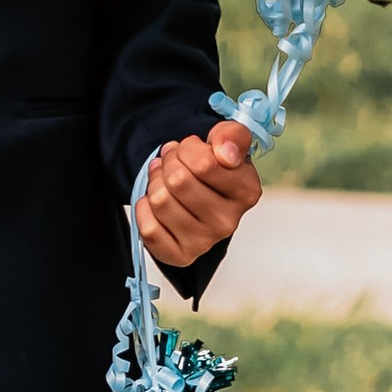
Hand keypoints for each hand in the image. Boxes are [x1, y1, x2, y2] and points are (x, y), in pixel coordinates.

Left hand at [137, 122, 263, 270]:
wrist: (200, 191)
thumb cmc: (214, 164)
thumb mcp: (226, 141)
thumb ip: (231, 135)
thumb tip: (225, 154)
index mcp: (247, 192)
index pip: (204, 163)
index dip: (187, 148)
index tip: (189, 148)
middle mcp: (229, 222)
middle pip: (178, 182)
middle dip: (168, 163)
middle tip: (172, 161)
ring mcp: (205, 242)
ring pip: (160, 201)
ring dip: (154, 182)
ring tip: (163, 179)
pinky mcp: (181, 256)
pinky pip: (148, 229)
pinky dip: (144, 208)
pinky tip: (154, 202)